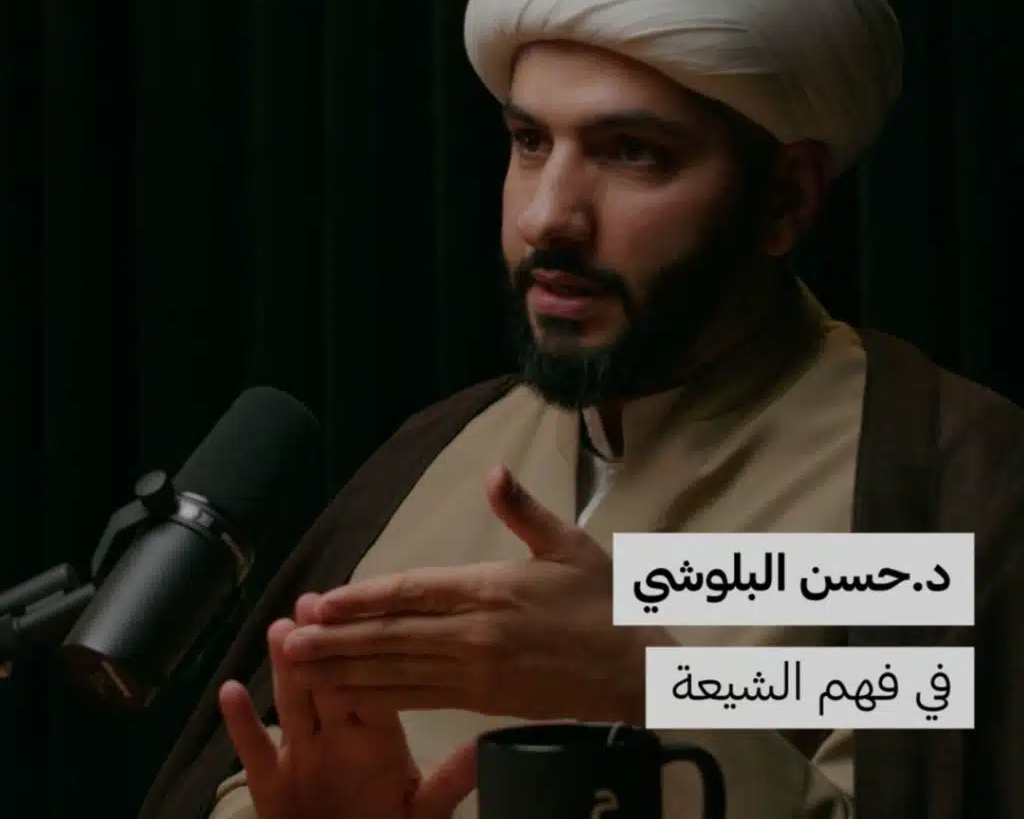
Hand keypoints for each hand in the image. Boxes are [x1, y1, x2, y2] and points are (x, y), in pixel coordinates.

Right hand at [219, 594, 474, 818]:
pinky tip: (230, 690)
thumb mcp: (421, 808)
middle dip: (322, 643)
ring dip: (284, 668)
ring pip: (292, 703)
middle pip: (329, 680)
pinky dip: (242, 723)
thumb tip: (482, 745)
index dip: (368, 648)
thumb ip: (448, 780)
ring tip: (279, 630)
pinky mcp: (269, 782)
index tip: (360, 610)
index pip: (373, 680)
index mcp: (376, 732)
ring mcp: (301, 753)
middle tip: (311, 602)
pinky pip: (254, 749)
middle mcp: (337, 733)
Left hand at [283, 466, 672, 723]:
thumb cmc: (603, 601)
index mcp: (491, 589)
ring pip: (397, 671)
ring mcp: (477, 672)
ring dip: (345, 669)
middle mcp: (475, 634)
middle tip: (289, 637)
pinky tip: (348, 697)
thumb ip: (524, 510)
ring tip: (301, 666)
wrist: (636, 669)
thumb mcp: (569, 544)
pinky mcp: (483, 700)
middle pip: (393, 635)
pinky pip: (420, 699)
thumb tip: (493, 472)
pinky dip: (379, 698)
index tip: (322, 600)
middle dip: (337, 638)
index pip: (413, 591)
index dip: (363, 597)